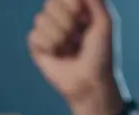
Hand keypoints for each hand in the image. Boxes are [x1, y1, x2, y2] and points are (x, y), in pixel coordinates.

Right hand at [28, 0, 121, 114]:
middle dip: (65, 20)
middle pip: (50, 4)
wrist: (89, 81)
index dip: (71, 4)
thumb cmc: (100, 54)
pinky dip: (48, 45)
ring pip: (40, 19)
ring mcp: (47, 33)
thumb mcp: (104, 22)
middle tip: (76, 36)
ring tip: (68, 48)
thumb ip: (95, 1)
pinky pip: (34, 35)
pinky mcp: (37, 48)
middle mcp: (60, 19)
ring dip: (58, 35)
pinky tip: (56, 55)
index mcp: (76, 10)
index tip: (81, 16)